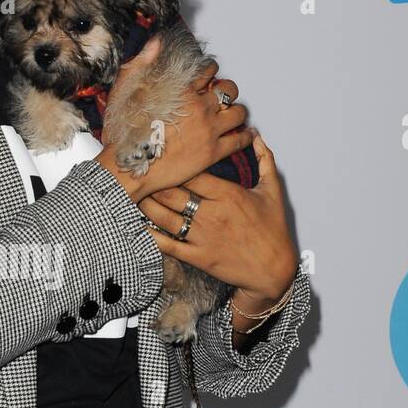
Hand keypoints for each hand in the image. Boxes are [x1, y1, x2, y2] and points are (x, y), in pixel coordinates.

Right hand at [95, 31, 255, 200]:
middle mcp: (199, 107)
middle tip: (224, 95)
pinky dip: (246, 136)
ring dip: (238, 111)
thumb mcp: (127, 90)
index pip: (207, 71)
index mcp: (182, 91)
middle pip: (228, 90)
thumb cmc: (125, 133)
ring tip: (234, 114)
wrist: (130, 166)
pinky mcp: (213, 152)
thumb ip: (142, 64)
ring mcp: (208, 129)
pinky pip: (240, 140)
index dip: (211, 70)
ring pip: (238, 113)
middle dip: (228, 90)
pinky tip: (247, 134)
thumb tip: (156, 43)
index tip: (211, 74)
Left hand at [139, 131, 298, 301]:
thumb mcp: (273, 191)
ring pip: (165, 217)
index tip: (162, 159)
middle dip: (153, 183)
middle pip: (172, 193)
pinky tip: (138, 226)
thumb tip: (257, 137)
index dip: (174, 165)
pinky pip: (168, 245)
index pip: (192, 173)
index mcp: (228, 194)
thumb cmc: (274, 231)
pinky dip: (150, 235)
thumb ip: (265, 160)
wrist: (274, 269)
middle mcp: (212, 214)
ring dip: (146, 206)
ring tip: (133, 196)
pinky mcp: (198, 257)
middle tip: (140, 175)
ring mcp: (203, 236)